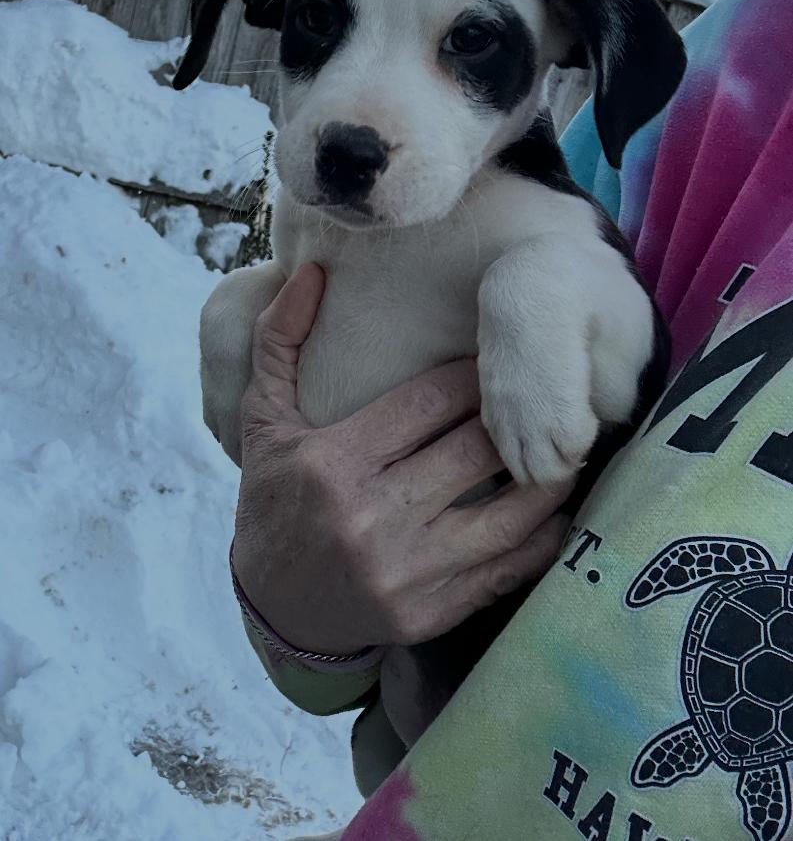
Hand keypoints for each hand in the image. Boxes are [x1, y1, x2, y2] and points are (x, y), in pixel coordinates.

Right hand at [233, 264, 571, 654]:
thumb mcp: (262, 418)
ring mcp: (404, 572)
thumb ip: (279, 339)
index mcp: (334, 461)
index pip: (430, 401)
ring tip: (567, 445)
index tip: (494, 362)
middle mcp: (371, 517)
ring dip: (547, 476)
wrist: (274, 610)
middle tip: (541, 395)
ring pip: (505, 513)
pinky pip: (505, 570)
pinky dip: (542, 539)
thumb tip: (311, 271)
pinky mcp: (430, 612)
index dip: (474, 374)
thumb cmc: (275, 500)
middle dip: (515, 418)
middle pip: (473, 451)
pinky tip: (558, 509)